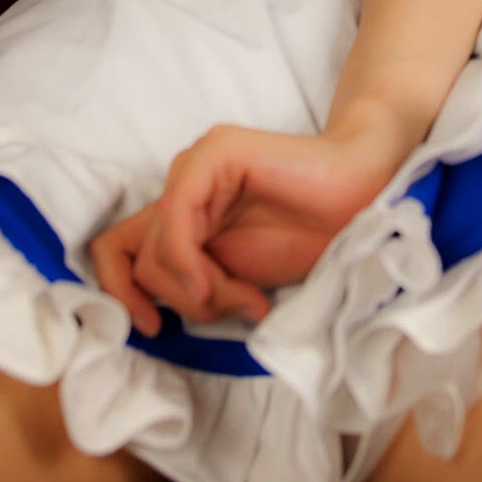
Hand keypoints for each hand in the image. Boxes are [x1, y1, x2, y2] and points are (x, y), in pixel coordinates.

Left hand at [90, 122, 402, 334]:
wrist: (364, 199)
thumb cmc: (309, 236)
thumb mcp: (237, 276)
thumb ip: (195, 280)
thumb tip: (148, 312)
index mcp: (185, 208)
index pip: (117, 248)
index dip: (121, 294)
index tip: (153, 328)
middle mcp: (183, 182)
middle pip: (138, 258)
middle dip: (184, 301)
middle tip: (235, 307)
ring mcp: (198, 163)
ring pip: (156, 247)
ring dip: (200, 292)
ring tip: (248, 298)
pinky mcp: (217, 153)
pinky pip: (176, 215)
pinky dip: (191, 262)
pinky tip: (226, 284)